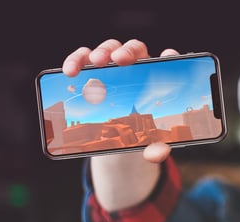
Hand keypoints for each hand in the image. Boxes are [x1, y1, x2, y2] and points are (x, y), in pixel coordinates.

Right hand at [62, 39, 176, 162]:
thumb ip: (158, 147)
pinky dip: (76, 60)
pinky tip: (70, 71)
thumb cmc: (141, 132)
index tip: (167, 58)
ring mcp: (114, 66)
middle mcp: (138, 66)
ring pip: (109, 49)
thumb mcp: (151, 141)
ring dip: (101, 52)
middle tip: (119, 60)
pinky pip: (83, 58)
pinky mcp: (93, 70)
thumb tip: (157, 154)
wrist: (121, 136)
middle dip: (128, 52)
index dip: (169, 57)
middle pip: (135, 49)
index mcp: (158, 78)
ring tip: (94, 62)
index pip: (168, 61)